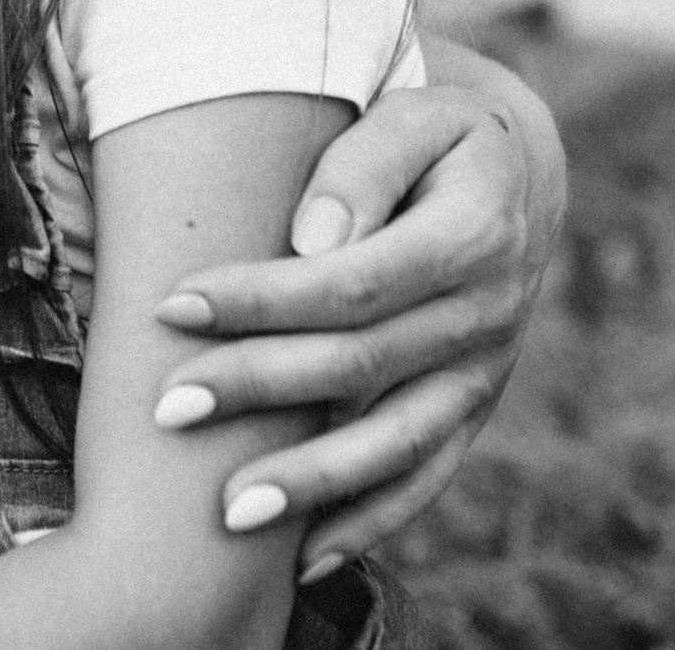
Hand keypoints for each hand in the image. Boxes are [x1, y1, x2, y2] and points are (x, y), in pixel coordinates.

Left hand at [149, 44, 564, 575]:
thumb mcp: (413, 113)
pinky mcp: (472, 410)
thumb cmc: (431, 136)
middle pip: (360, 364)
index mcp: (473, 233)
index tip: (173, 305)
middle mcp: (488, 313)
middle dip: (257, 388)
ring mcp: (484, 372)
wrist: (508, 178)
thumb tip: (314, 238)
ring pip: (395, 441)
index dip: (260, 299)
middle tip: (167, 406)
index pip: (352, 281)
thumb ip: (364, 165)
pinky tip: (301, 560)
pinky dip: (368, 523)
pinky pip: (424, 478)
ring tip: (226, 513)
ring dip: (310, 482)